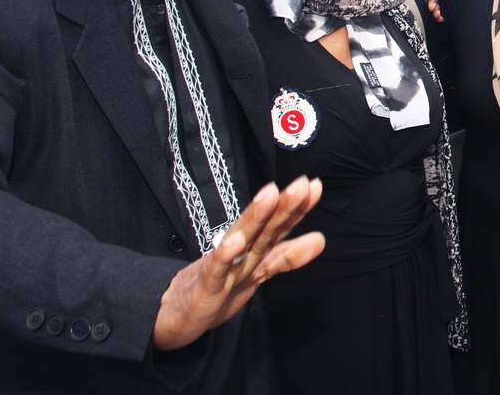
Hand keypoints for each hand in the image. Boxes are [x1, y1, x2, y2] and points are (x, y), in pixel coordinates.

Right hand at [152, 176, 324, 350]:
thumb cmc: (220, 288)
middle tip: (301, 184)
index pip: (279, 227)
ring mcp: (223, 267)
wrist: (178, 315)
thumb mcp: (258, 272)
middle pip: (264, 227)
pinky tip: (237, 241)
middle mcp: (240, 252)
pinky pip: (217, 269)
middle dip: (283, 206)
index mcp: (254, 249)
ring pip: (242, 239)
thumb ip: (287, 256)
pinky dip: (225, 254)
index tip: (315, 186)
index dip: (298, 209)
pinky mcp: (207, 286)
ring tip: (271, 194)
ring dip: (256, 216)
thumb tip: (320, 239)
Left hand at [377, 0, 443, 21]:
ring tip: (436, 16)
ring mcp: (410, 1)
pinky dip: (431, 16)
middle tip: (433, 11)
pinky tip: (436, 19)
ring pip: (427, 5)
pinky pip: (421, 12)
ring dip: (435, 11)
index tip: (432, 4)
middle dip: (435, 5)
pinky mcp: (405, 10)